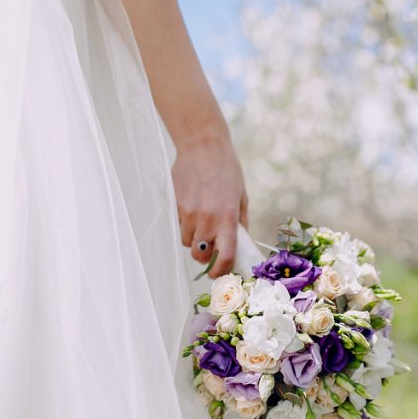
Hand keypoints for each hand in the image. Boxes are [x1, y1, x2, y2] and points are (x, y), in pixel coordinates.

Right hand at [171, 135, 248, 277]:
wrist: (202, 145)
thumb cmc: (226, 169)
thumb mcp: (241, 195)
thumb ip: (239, 221)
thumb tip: (239, 241)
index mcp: (227, 217)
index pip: (225, 255)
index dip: (221, 270)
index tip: (219, 273)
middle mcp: (207, 219)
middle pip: (200, 255)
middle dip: (205, 256)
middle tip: (210, 248)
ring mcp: (189, 213)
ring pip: (188, 242)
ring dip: (194, 240)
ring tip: (201, 223)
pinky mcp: (176, 205)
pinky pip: (180, 225)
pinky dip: (186, 224)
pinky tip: (193, 207)